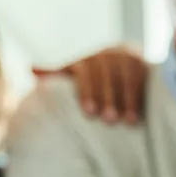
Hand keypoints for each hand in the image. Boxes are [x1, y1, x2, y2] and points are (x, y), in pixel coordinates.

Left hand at [33, 44, 147, 124]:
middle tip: (108, 120)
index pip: (85, 70)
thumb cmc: (97, 78)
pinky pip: (142, 79)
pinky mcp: (145, 63)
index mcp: (89, 59)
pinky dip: (139, 98)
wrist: (132, 65)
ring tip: (126, 122)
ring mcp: (128, 56)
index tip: (89, 112)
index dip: (86, 90)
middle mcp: (108, 54)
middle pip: (105, 73)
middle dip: (107, 97)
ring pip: (125, 76)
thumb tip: (30, 68)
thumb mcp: (78, 74)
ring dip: (126, 100)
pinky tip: (138, 115)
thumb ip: (58, 73)